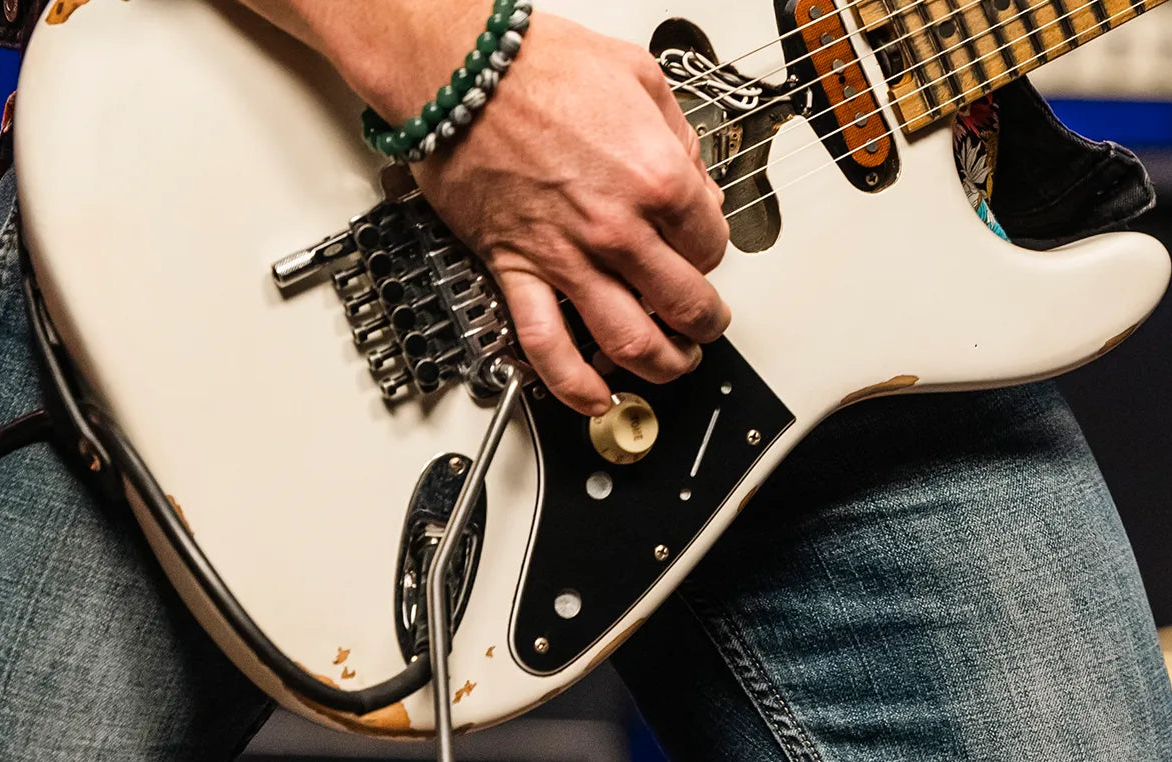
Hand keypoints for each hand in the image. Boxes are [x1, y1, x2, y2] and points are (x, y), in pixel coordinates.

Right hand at [244, 2, 729, 415]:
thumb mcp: (640, 78)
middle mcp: (618, 228)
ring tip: (670, 364)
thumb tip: (695, 180)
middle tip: (706, 326)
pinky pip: (547, 346)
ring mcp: (567, 256)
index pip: (711, 243)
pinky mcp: (516, 269)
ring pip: (630, 340)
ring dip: (660, 364)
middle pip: (685, 303)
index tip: (702, 250)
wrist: (459, 69)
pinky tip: (594, 398)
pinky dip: (574, 385)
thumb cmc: (537, 64)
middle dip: (704, 323)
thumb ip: (677, 137)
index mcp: (658, 179)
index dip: (712, 250)